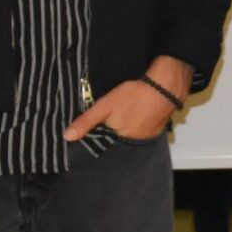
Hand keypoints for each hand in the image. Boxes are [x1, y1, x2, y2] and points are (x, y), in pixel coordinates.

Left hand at [63, 56, 190, 141]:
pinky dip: (139, 124)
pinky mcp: (156, 130)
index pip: (103, 140)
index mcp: (117, 138)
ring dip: (128, 127)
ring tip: (128, 112)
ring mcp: (145, 137)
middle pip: (117, 137)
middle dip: (114, 129)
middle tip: (117, 112)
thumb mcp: (105, 106)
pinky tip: (139, 113)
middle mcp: (131, 142)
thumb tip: (67, 137)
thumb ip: (86, 121)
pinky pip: (143, 130)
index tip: (100, 122)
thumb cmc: (132, 95)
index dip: (99, 131)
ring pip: (130, 134)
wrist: (164, 88)